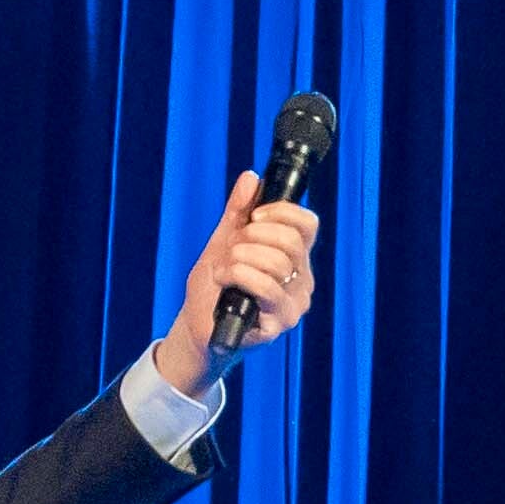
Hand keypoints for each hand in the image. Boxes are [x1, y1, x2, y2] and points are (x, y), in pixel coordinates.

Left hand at [157, 165, 325, 398]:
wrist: (197, 325)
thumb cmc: (214, 286)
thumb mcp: (223, 241)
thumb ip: (238, 212)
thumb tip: (250, 177)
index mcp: (294, 257)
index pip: (307, 225)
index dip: (283, 212)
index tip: (255, 215)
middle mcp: (301, 280)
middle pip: (291, 241)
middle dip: (253, 236)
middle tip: (232, 246)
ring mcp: (293, 303)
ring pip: (277, 263)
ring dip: (240, 257)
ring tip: (223, 266)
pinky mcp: (279, 323)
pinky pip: (265, 287)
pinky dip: (237, 275)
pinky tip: (222, 280)